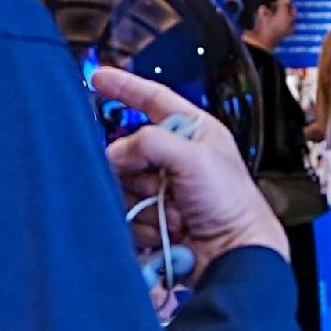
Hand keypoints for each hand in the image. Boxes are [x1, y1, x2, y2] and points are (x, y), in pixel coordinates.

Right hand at [96, 67, 287, 270]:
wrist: (233, 253)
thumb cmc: (231, 204)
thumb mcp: (195, 158)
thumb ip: (151, 142)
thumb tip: (116, 152)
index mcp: (192, 132)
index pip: (153, 99)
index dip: (125, 87)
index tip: (97, 77)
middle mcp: (176, 158)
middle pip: (129, 150)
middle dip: (138, 171)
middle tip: (157, 186)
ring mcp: (163, 190)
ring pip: (124, 185)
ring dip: (144, 203)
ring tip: (172, 213)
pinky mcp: (153, 218)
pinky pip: (127, 214)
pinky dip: (142, 225)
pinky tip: (166, 231)